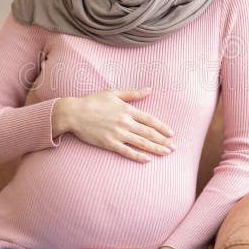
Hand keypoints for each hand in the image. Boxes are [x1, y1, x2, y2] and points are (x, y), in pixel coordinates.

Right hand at [55, 88, 175, 162]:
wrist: (74, 113)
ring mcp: (118, 134)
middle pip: (148, 133)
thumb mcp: (114, 93)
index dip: (162, 127)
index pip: (150, 119)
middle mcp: (125, 122)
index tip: (171, 133)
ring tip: (166, 153)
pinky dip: (137, 156)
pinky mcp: (109, 143)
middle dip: (163, 141)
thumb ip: (133, 93)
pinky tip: (147, 160)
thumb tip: (149, 89)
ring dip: (155, 149)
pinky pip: (127, 152)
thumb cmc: (93, 101)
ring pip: (141, 143)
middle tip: (174, 147)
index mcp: (127, 110)